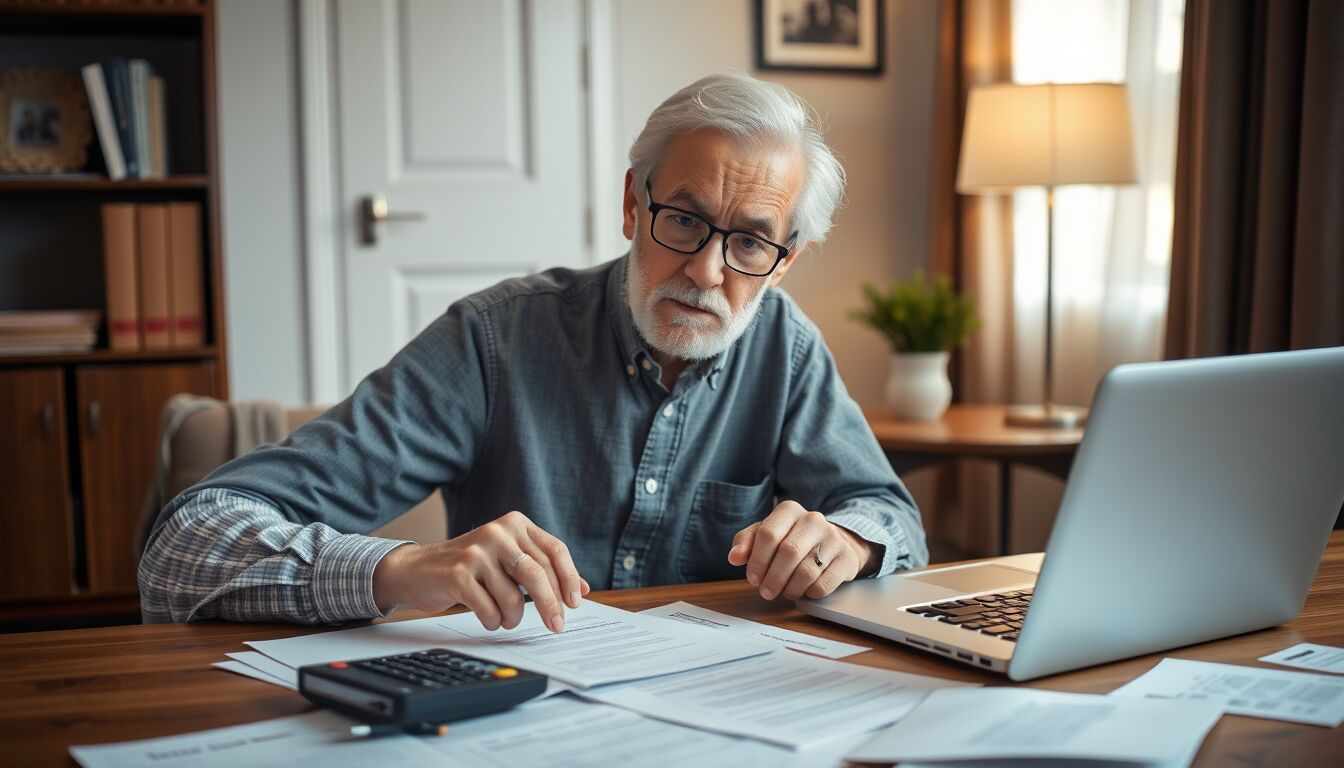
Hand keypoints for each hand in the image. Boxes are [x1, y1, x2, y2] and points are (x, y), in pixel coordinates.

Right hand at [373, 510, 589, 632]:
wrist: (418, 569)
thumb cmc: (471, 567)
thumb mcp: (509, 559)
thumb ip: (543, 569)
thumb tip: (582, 590)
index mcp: (515, 524)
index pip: (554, 550)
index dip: (569, 578)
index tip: (575, 603)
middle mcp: (498, 532)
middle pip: (537, 573)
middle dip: (551, 605)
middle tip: (556, 626)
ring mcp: (477, 553)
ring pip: (513, 597)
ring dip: (514, 618)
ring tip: (507, 619)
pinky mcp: (458, 574)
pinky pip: (489, 608)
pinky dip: (493, 621)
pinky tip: (489, 619)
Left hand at [727, 500, 876, 600]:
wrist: (833, 543)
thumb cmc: (792, 540)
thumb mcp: (766, 535)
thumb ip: (746, 543)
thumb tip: (734, 557)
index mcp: (789, 510)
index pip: (768, 534)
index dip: (757, 561)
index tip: (753, 578)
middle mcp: (813, 519)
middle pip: (788, 553)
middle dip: (773, 578)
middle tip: (766, 592)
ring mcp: (833, 538)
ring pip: (807, 571)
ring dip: (791, 589)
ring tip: (784, 593)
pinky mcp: (846, 558)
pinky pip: (824, 583)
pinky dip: (810, 593)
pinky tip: (805, 591)